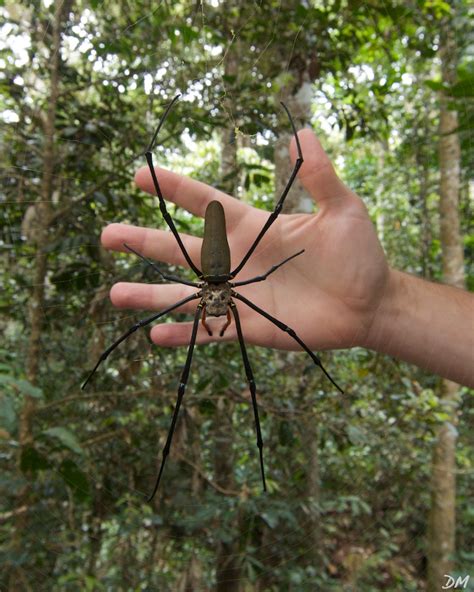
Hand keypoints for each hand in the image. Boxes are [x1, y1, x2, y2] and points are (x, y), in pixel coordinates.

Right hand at [101, 129, 389, 352]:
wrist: (369, 303)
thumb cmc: (357, 253)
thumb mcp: (341, 209)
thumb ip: (320, 176)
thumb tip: (301, 131)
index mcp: (251, 227)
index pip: (204, 203)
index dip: (173, 188)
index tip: (138, 176)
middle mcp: (236, 259)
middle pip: (181, 248)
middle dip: (143, 241)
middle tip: (107, 234)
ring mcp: (240, 294)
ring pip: (186, 294)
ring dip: (151, 294)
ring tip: (114, 293)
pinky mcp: (249, 325)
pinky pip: (211, 330)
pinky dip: (185, 333)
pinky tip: (156, 335)